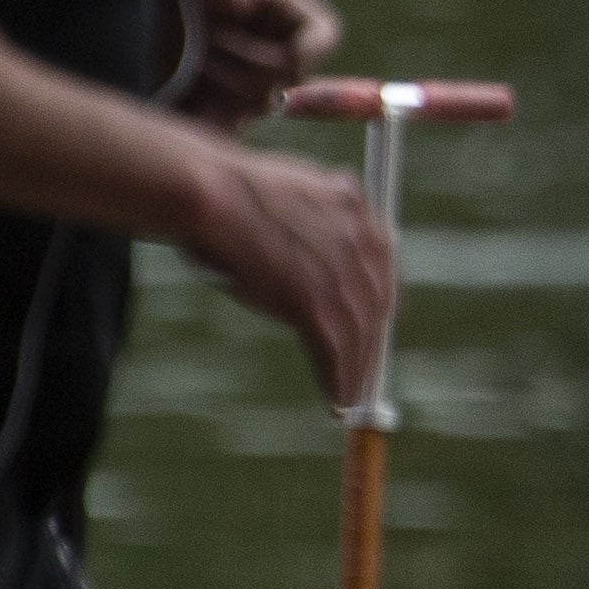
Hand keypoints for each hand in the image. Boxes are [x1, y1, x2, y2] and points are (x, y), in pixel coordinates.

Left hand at [162, 0, 342, 127]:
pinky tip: (183, 93)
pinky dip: (208, 111)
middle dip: (243, 62)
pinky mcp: (222, 120)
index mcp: (279, 16)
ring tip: (185, 62)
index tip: (265, 40)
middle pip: (289, 76)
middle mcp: (270, 55)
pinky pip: (233, 128)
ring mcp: (247, 91)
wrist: (107, 40)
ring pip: (260, 101)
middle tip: (204, 43)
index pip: (321, 39)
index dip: (300, 48)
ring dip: (218, 81)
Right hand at [186, 140, 396, 408]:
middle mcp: (357, 235)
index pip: (382, 262)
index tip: (376, 321)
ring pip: (358, 331)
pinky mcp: (314, 299)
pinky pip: (334, 348)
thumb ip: (318, 215)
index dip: (380, 299)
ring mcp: (338, 268)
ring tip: (350, 394)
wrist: (207, 192)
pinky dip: (337, 378)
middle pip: (376, 301)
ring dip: (355, 369)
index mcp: (353, 203)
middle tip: (364, 366)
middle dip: (370, 339)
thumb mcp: (292, 189)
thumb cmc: (229, 191)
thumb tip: (318, 252)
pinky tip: (337, 399)